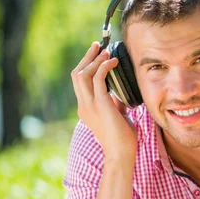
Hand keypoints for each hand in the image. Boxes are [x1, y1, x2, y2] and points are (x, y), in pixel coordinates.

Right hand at [71, 42, 136, 159]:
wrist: (121, 154)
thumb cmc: (122, 138)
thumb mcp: (117, 115)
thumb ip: (115, 102)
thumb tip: (120, 91)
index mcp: (85, 107)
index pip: (79, 81)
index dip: (86, 65)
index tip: (97, 54)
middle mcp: (83, 105)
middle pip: (77, 74)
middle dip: (87, 57)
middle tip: (98, 45)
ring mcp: (90, 105)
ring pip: (84, 74)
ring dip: (95, 59)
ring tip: (105, 50)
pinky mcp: (100, 105)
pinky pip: (98, 79)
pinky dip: (105, 67)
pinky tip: (113, 62)